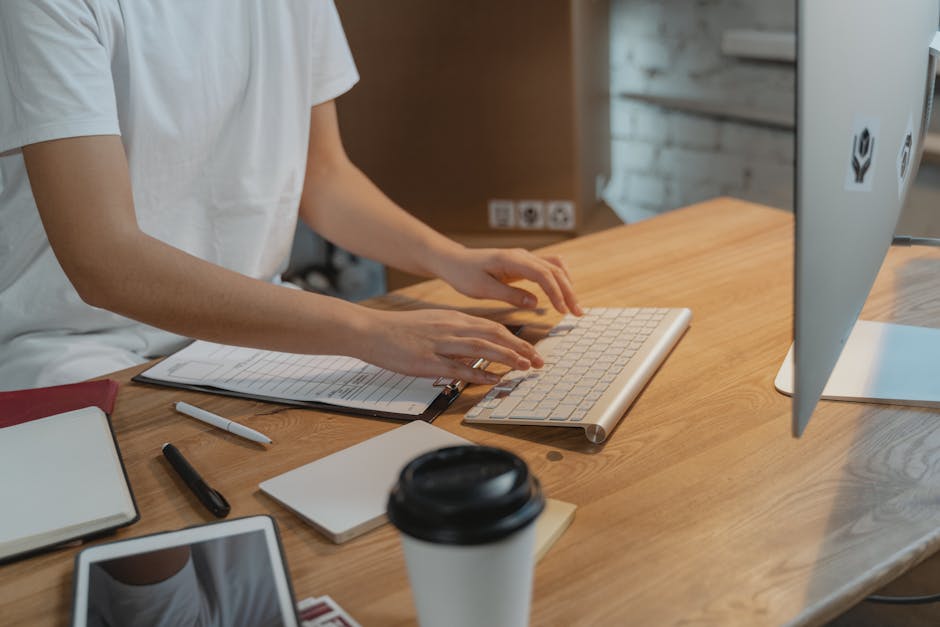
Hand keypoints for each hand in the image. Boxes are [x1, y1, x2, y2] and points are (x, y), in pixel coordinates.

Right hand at [358, 309, 543, 383]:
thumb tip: (478, 345)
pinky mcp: (428, 362)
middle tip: (539, 361)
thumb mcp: (434, 323)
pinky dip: (479, 373)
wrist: (371, 330)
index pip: (493, 326)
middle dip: (520, 348)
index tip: (532, 350)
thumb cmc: (400, 330)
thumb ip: (456, 332)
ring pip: (482, 348)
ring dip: (507, 358)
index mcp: (454, 319)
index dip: (516, 339)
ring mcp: (440, 345)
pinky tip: (494, 379)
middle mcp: (451, 328)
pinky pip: (458, 368)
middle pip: (494, 335)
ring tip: (525, 367)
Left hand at [435, 247, 582, 314]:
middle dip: (569, 292)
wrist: (454, 261)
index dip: (556, 293)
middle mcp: (522, 255)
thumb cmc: (464, 274)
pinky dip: (559, 280)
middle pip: (555, 270)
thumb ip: (509, 295)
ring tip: (573, 307)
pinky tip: (562, 294)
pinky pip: (548, 268)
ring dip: (567, 286)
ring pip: (555, 267)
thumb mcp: (482, 289)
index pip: (544, 274)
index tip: (563, 311)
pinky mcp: (524, 263)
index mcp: (512, 260)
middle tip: (578, 313)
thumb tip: (536, 303)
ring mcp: (524, 257)